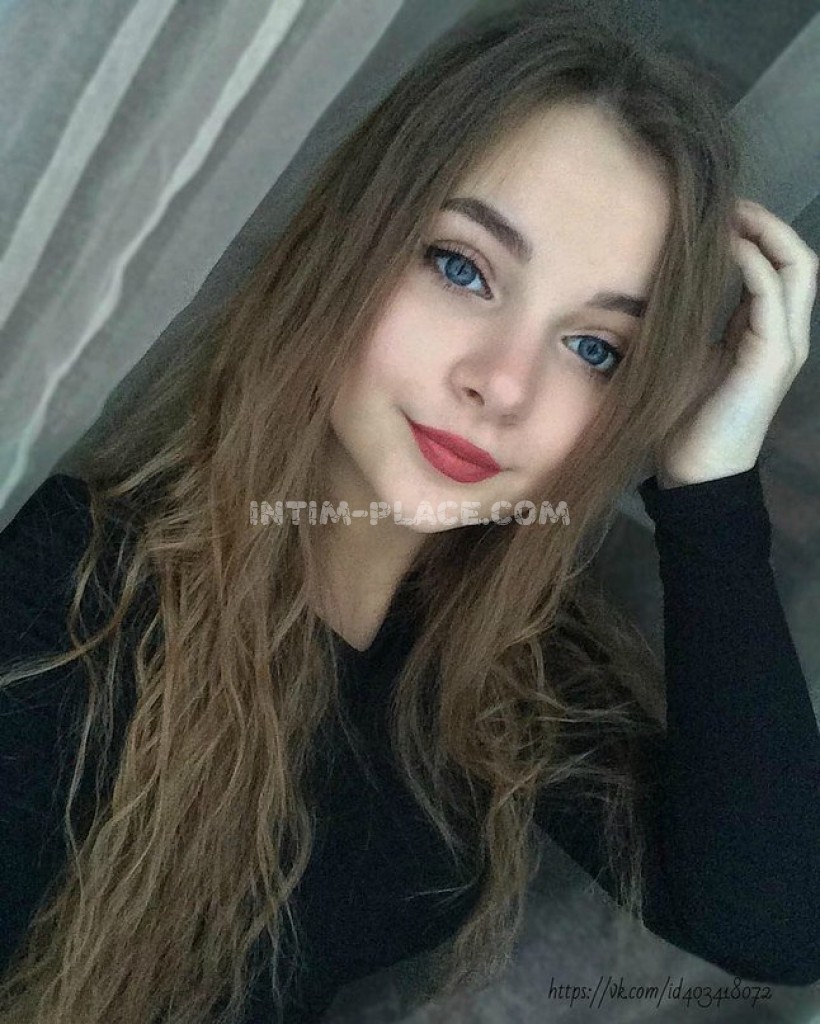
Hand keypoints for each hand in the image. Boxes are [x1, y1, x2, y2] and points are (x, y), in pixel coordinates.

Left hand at [654, 199, 817, 488]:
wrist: (695, 473)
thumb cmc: (684, 420)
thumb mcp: (687, 358)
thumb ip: (692, 322)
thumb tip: (660, 285)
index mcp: (765, 333)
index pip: (779, 268)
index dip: (755, 233)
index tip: (716, 215)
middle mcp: (785, 334)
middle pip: (800, 258)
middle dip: (767, 222)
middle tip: (725, 205)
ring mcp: (785, 344)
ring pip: (799, 267)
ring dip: (765, 232)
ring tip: (728, 215)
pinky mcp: (772, 357)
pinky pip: (770, 293)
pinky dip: (750, 262)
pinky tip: (722, 247)